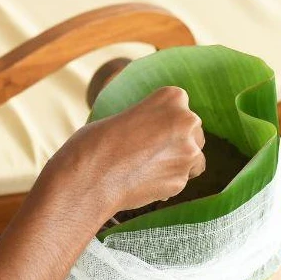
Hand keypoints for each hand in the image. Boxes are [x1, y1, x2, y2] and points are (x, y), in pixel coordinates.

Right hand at [40, 86, 205, 218]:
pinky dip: (167, 181)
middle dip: (176, 141)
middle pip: (193, 131)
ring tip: (145, 167)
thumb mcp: (123, 116)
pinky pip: (180, 180)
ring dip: (175, 162)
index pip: (179, 104)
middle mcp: (187, 122)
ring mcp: (187, 153)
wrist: (87, 180)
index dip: (163, 118)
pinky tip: (143, 182)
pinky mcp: (181, 181)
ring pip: (193, 158)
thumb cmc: (94, 144)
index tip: (147, 127)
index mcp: (172, 97)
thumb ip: (149, 121)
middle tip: (147, 150)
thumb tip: (159, 138)